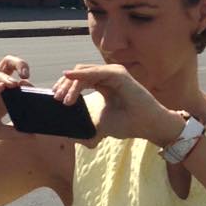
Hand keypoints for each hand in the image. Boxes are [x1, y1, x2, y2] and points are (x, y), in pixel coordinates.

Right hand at [0, 55, 33, 147]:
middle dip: (19, 65)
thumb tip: (33, 136)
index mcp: (1, 97)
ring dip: (5, 78)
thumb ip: (14, 133)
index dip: (27, 83)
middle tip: (27, 75)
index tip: (36, 91)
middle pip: (7, 67)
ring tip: (14, 85)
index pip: (17, 82)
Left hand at [52, 64, 183, 147]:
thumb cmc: (129, 124)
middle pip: (79, 73)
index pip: (80, 80)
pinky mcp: (118, 74)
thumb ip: (86, 124)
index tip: (57, 99)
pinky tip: (69, 78)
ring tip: (64, 98)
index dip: (67, 88)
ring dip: (71, 84)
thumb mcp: (100, 125)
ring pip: (84, 71)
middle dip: (65, 85)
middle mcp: (108, 76)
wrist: (149, 125)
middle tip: (57, 98)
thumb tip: (68, 134)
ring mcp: (113, 73)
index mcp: (104, 84)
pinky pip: (94, 72)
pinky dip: (80, 75)